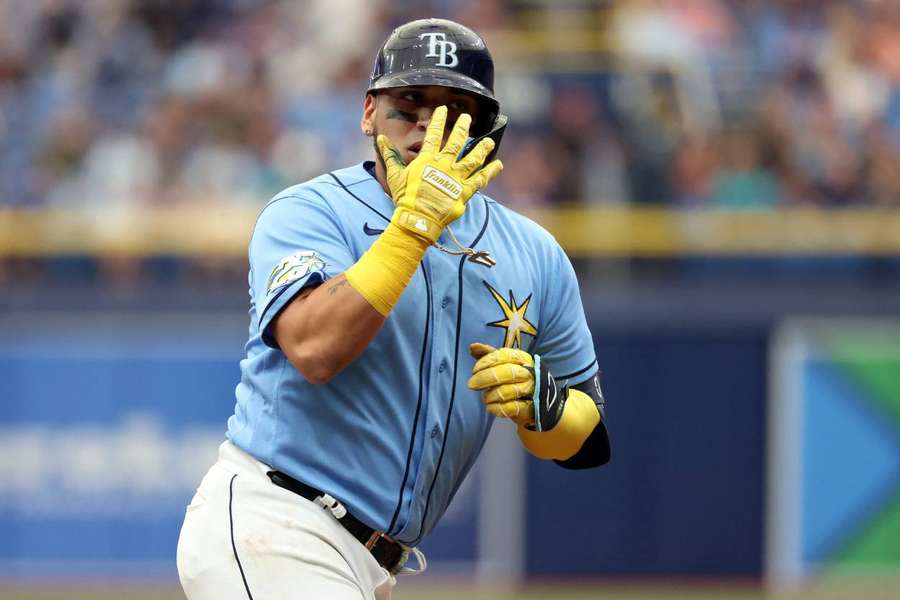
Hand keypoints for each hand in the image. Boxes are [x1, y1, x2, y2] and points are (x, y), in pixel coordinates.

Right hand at [377, 106, 502, 243]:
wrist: (418, 218)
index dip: (438, 120)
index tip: (443, 109)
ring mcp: (456, 178)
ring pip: (473, 159)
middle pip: (457, 142)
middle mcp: (444, 165)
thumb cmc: (405, 198)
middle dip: (463, 128)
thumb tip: (381, 139)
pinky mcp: (465, 192)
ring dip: (482, 149)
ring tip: (489, 141)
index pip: (434, 135)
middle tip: (467, 118)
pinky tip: (498, 165)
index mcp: (427, 160)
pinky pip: (481, 180)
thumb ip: (390, 156)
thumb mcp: (395, 175)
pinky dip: (490, 172)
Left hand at [468, 343, 534, 424]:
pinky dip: (497, 408)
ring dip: (491, 395)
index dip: (487, 362)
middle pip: (507, 372)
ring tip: (485, 397)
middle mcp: (529, 373)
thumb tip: (473, 346)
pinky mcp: (530, 408)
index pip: (504, 355)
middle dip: (485, 378)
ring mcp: (531, 391)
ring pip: (508, 391)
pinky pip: (512, 408)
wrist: (535, 401)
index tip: (474, 370)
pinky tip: (490, 407)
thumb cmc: (515, 379)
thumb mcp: (503, 364)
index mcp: (523, 359)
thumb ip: (488, 355)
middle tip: (471, 385)